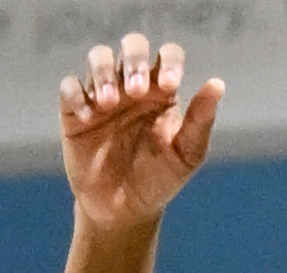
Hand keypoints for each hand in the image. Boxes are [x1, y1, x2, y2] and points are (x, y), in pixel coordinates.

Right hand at [60, 35, 222, 233]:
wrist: (122, 212)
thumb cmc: (159, 181)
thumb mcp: (186, 154)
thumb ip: (200, 120)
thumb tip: (217, 84)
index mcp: (162, 90)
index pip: (168, 55)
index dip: (169, 62)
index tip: (168, 86)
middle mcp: (132, 87)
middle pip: (132, 46)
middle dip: (134, 60)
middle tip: (135, 92)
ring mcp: (102, 99)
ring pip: (99, 58)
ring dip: (104, 72)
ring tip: (108, 103)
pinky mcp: (74, 116)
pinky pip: (69, 88)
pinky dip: (76, 95)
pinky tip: (87, 118)